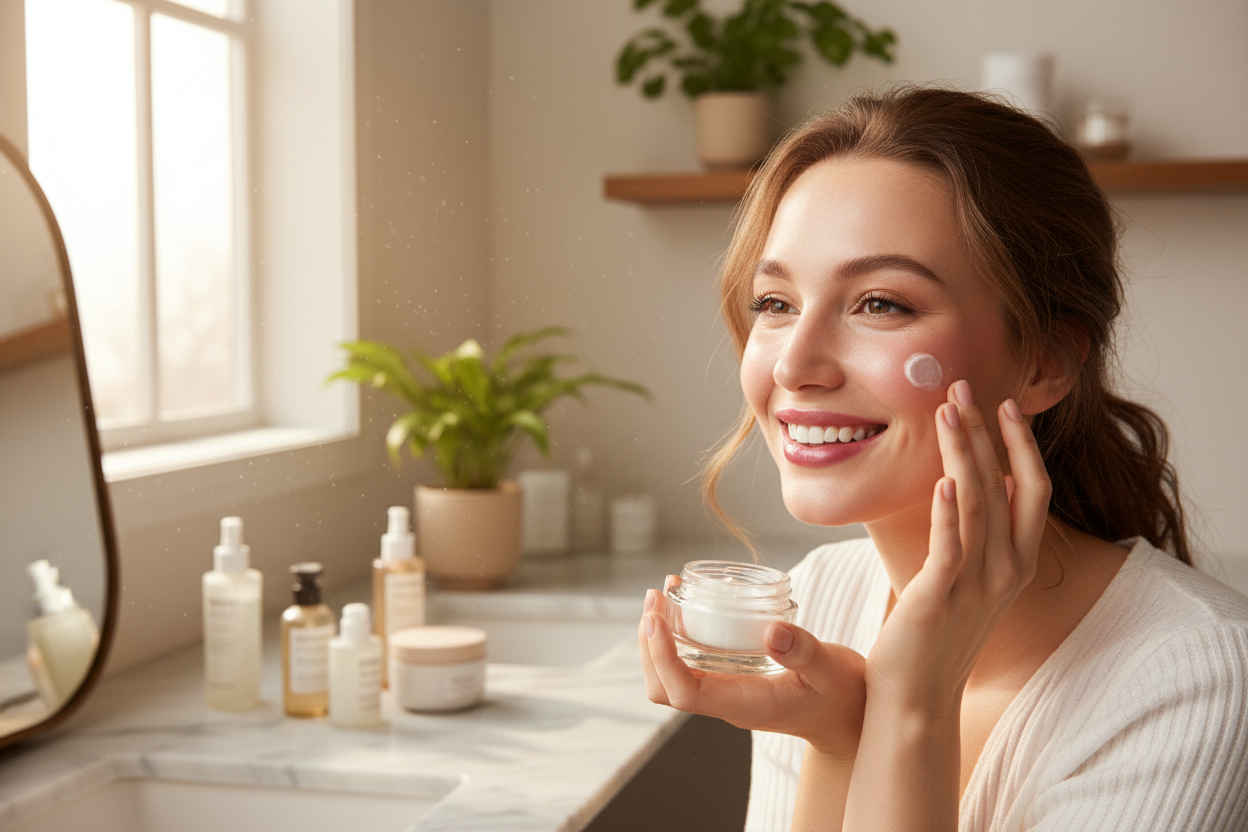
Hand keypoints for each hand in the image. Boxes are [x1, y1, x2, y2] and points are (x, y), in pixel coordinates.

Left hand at [639, 575, 867, 757]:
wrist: (850, 717)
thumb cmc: (844, 695)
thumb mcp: (832, 669)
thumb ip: (805, 652)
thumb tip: (771, 631)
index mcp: (745, 705)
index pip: (685, 693)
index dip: (662, 657)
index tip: (655, 618)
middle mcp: (727, 703)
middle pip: (664, 688)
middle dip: (649, 645)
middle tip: (655, 597)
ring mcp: (725, 693)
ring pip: (670, 678)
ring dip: (657, 639)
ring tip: (663, 594)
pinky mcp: (729, 680)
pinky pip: (688, 664)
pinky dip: (675, 635)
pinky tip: (685, 604)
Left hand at [864, 380, 1050, 711]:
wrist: (917, 694)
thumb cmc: (936, 630)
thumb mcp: (968, 576)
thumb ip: (974, 533)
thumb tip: (965, 483)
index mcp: (1018, 561)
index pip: (1033, 488)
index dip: (1023, 444)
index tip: (1005, 403)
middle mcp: (1007, 569)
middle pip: (1007, 484)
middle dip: (987, 432)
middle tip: (961, 387)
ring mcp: (978, 584)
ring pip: (979, 504)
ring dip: (963, 454)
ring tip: (947, 412)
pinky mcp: (941, 597)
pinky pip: (951, 547)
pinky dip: (949, 513)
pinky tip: (941, 482)